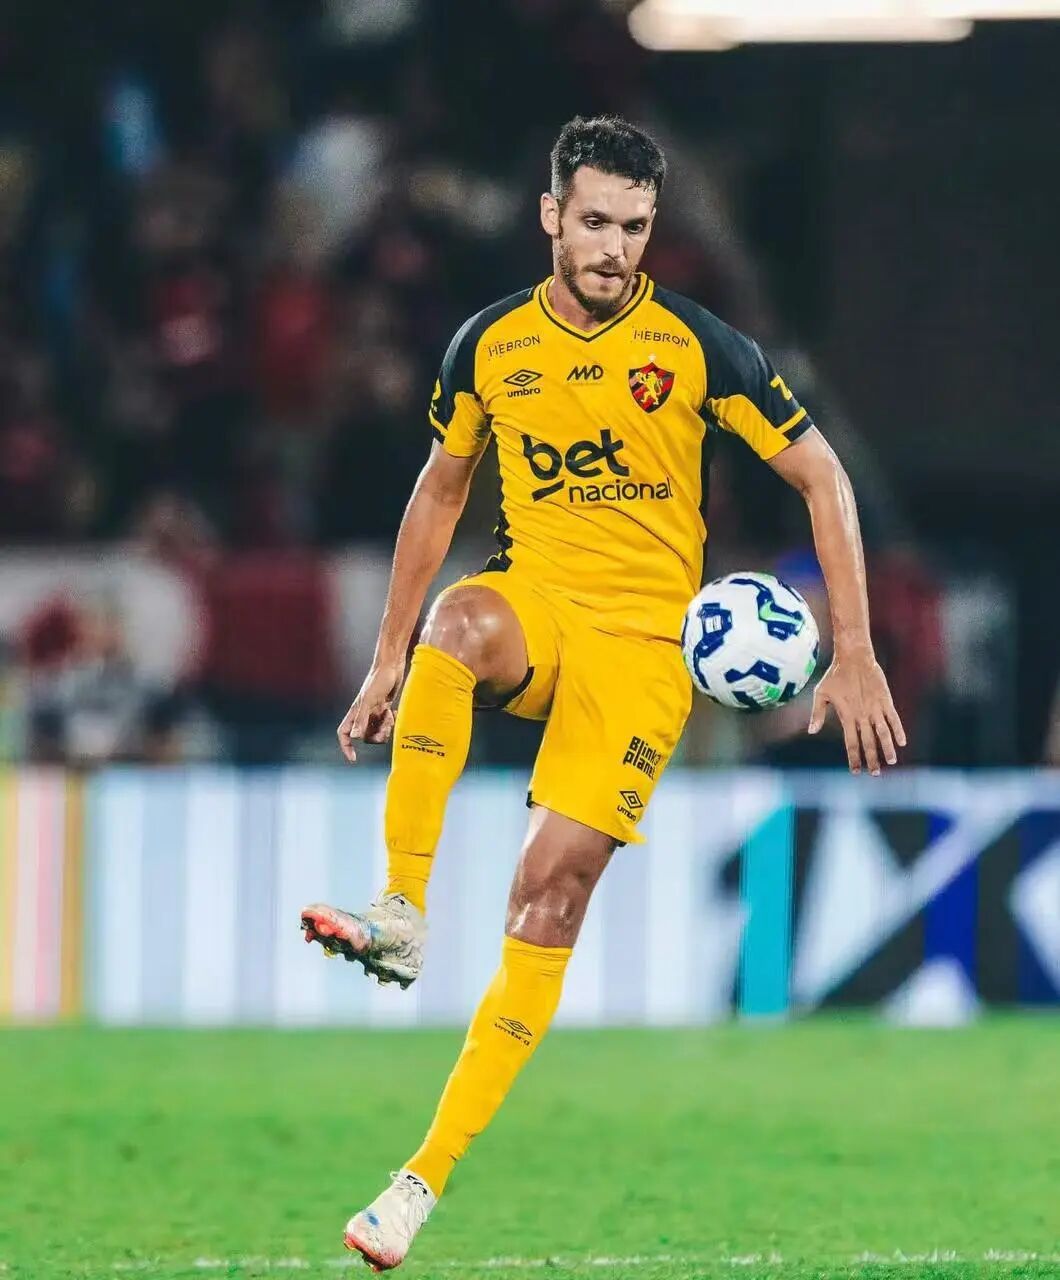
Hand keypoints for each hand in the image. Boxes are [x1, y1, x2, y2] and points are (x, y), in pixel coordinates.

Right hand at [336, 659, 404, 762]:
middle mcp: (363, 715)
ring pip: (378, 732)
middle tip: (386, 722)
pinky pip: (387, 725)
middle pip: (365, 737)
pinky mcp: (385, 709)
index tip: (353, 758)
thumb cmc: (379, 680)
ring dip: (387, 727)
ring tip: (391, 714)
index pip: (344, 734)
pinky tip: (395, 711)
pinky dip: (392, 721)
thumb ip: (361, 719)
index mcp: (355, 713)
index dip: (346, 747)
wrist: (392, 666)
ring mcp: (374, 713)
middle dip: (377, 734)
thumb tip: (354, 737)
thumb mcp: (370, 700)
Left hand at [808, 651, 906, 774]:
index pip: (851, 743)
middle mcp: (862, 715)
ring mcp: (875, 708)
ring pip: (883, 733)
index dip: (854, 758)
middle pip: (868, 742)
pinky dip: (898, 730)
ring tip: (891, 762)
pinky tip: (902, 742)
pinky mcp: (885, 700)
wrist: (854, 657)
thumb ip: (817, 713)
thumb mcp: (820, 693)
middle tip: (874, 774)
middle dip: (872, 759)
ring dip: (887, 748)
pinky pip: (893, 718)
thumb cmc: (834, 675)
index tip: (856, 771)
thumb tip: (811, 731)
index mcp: (847, 716)